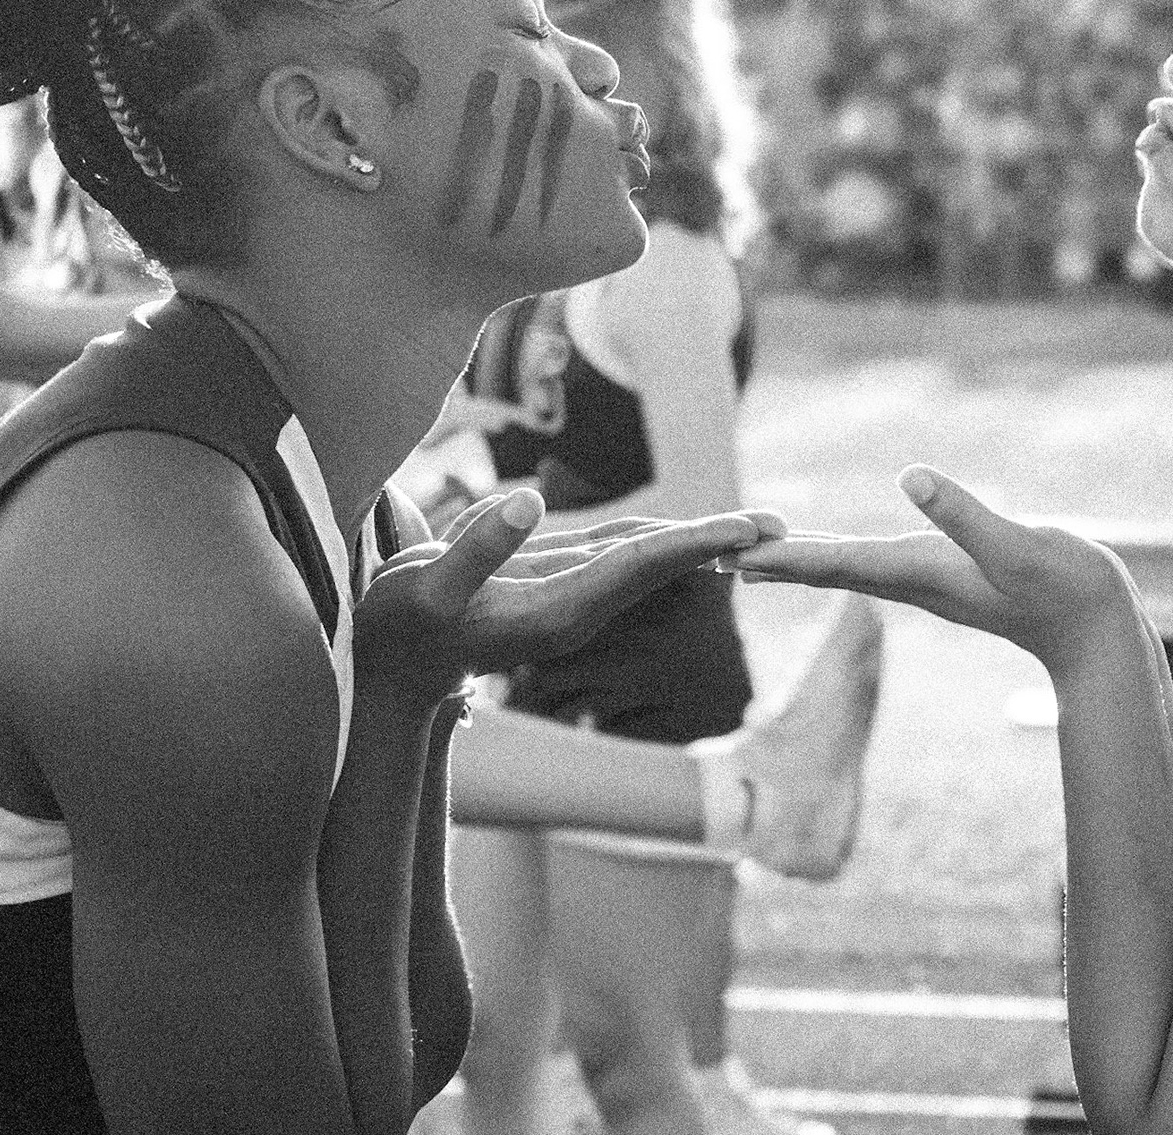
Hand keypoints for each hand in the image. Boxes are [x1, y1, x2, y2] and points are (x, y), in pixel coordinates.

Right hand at [356, 487, 783, 700]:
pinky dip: (665, 539)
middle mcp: (579, 606)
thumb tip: (530, 500)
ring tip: (761, 527)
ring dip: (703, 540)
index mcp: (558, 611)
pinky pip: (623, 554)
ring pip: (648, 557)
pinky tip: (695, 534)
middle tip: (786, 527)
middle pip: (663, 563)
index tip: (750, 531)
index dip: (696, 541)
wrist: (387, 673)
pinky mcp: (559, 582)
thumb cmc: (396, 632)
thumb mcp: (422, 592)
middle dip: (721, 543)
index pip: (643, 566)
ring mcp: (572, 596)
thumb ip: (475, 550)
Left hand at [729, 465, 1148, 673]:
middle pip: (827, 569)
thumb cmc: (1067, 589)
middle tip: (709, 557)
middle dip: (771, 562)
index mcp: (920, 571)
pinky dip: (840, 560)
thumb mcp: (1017, 545)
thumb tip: (911, 478)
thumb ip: (966, 515)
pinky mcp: (951, 578)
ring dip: (798, 563)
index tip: (726, 552)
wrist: (1101, 634)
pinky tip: (835, 558)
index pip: (834, 562)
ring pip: (848, 570)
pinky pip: (876, 567)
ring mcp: (931, 582)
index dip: (779, 554)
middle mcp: (915, 579)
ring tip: (751, 558)